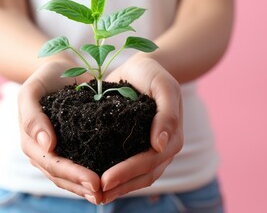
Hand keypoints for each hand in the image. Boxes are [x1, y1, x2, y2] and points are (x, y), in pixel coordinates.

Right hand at [18, 59, 102, 203]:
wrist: (60, 70)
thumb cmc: (46, 78)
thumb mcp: (32, 91)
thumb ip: (32, 116)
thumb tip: (47, 145)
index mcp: (31, 140)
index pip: (51, 163)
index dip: (71, 174)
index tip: (94, 181)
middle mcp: (43, 149)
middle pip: (60, 174)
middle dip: (80, 185)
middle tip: (102, 192)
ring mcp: (57, 149)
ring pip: (68, 175)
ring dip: (84, 187)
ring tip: (105, 195)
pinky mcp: (72, 144)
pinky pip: (79, 164)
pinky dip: (89, 174)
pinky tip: (106, 181)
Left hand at [101, 56, 183, 203]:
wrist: (141, 68)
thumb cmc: (152, 74)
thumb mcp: (163, 86)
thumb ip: (167, 113)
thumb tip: (160, 145)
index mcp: (171, 136)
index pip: (150, 161)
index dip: (128, 172)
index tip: (104, 180)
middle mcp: (162, 147)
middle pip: (144, 175)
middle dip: (120, 186)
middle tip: (96, 194)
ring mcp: (149, 148)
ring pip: (137, 177)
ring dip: (118, 189)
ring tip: (95, 197)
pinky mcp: (134, 145)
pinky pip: (128, 167)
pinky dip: (116, 178)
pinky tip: (98, 182)